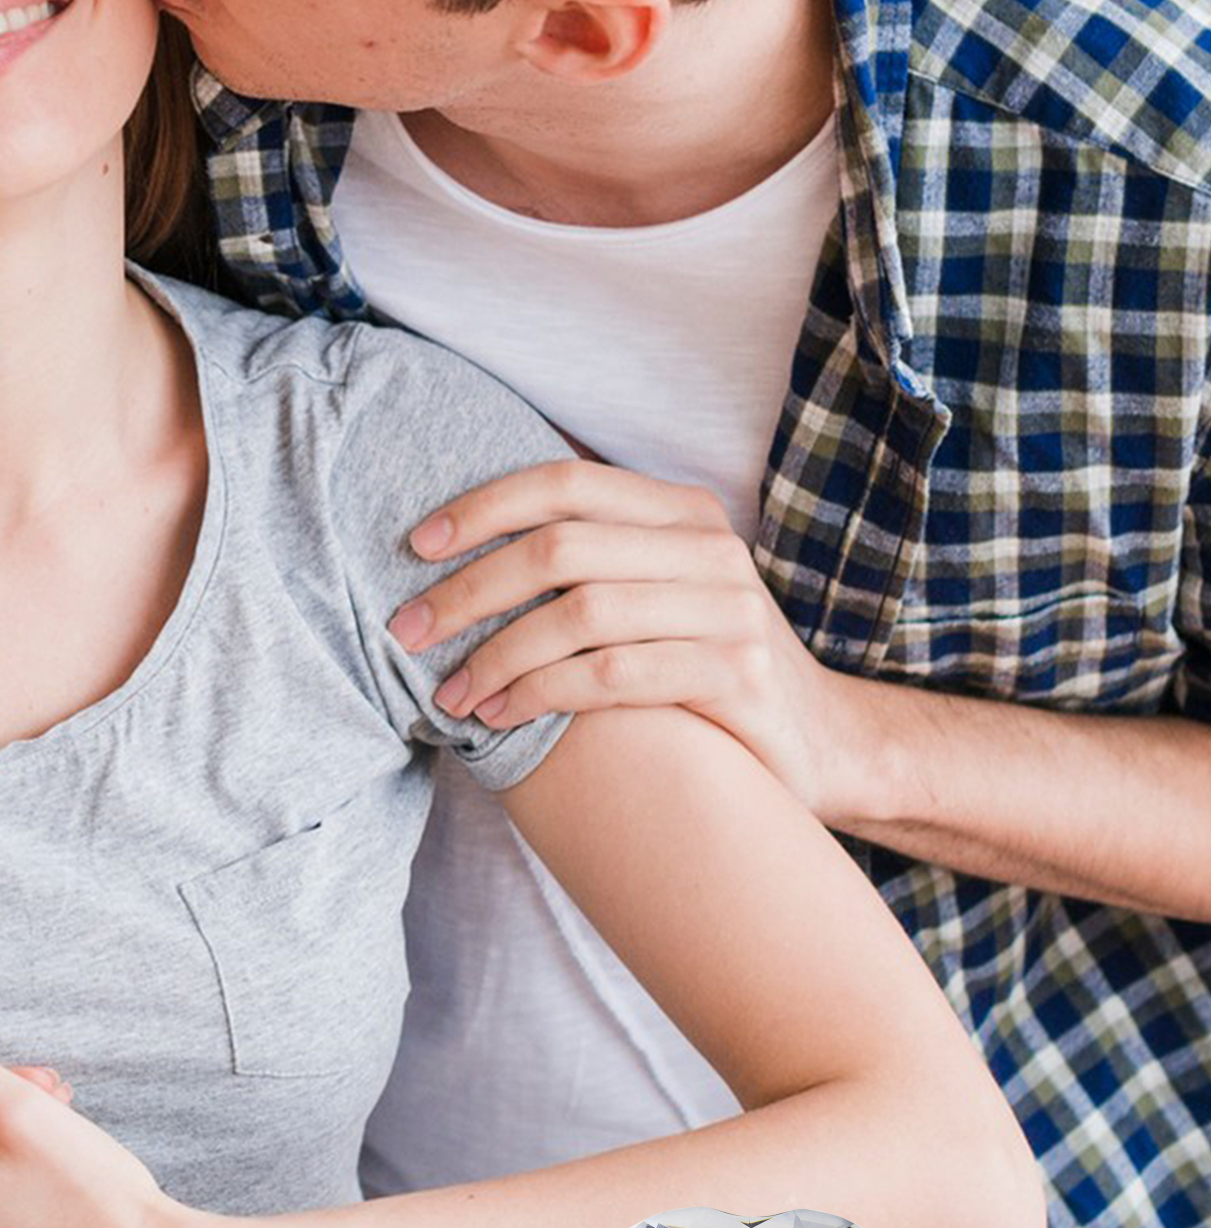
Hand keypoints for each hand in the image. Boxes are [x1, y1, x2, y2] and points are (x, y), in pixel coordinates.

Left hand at [387, 460, 855, 812]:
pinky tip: (500, 716)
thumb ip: (590, 562)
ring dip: (496, 656)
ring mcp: (728, 607)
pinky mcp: (735, 672)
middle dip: (468, 591)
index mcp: (680, 511)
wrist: (821, 743)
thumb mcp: (656, 595)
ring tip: (449, 693)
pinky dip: (541, 695)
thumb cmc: (704, 667)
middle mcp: (708, 547)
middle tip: (406, 631)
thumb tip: (463, 547)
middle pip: (560, 549)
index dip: (482, 508)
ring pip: (579, 614)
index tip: (415, 547)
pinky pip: (612, 675)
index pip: (564, 484)